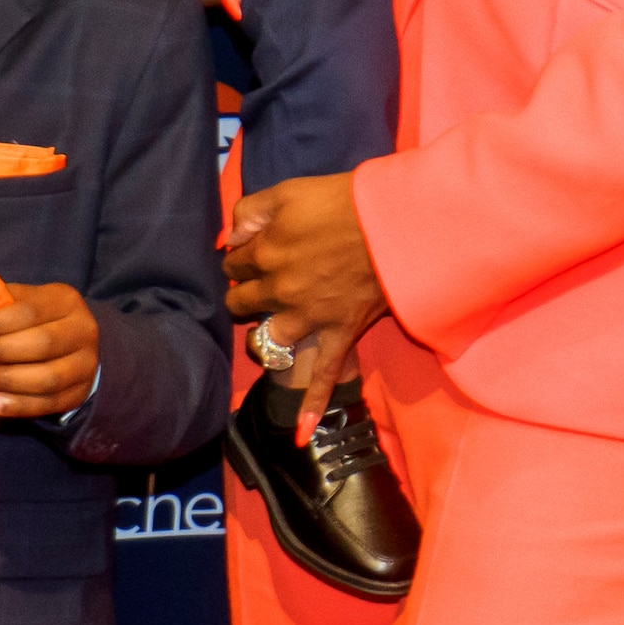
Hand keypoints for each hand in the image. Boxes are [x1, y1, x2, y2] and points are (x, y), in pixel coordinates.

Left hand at [0, 281, 100, 423]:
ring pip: (47, 378)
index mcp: (66, 302)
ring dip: (7, 380)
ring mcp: (86, 365)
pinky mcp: (79, 394)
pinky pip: (48, 404)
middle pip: (42, 344)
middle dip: (1, 351)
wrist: (70, 345)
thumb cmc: (34, 319)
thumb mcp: (22, 300)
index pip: (30, 312)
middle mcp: (83, 331)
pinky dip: (17, 406)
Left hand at [221, 169, 385, 419]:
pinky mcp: (338, 335)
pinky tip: (300, 433)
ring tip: (273, 324)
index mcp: (264, 254)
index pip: (234, 261)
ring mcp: (308, 318)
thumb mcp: (288, 191)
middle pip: (242, 300)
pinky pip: (323, 377)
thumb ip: (250, 212)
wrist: (395, 223)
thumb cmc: (343, 201)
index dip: (242, 254)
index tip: (253, 248)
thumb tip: (228, 237)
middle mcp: (279, 291)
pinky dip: (312, 405)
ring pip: (268, 339)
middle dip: (247, 290)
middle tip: (263, 279)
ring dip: (265, 335)